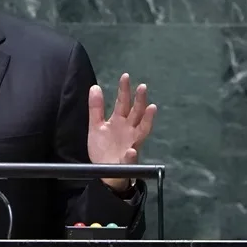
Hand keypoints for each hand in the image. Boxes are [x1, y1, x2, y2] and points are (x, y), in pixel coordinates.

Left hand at [87, 73, 156, 191]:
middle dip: (139, 100)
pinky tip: (131, 150)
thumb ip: (96, 108)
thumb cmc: (103, 147)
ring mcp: (132, 143)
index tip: (125, 76)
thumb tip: (95, 87)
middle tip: (142, 87)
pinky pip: (131, 157)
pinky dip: (131, 154)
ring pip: (142, 129)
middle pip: (136, 112)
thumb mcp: (95, 126)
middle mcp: (129, 129)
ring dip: (147, 119)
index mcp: (119, 121)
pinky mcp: (129, 159)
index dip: (124, 90)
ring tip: (151, 107)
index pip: (122, 102)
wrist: (105, 170)